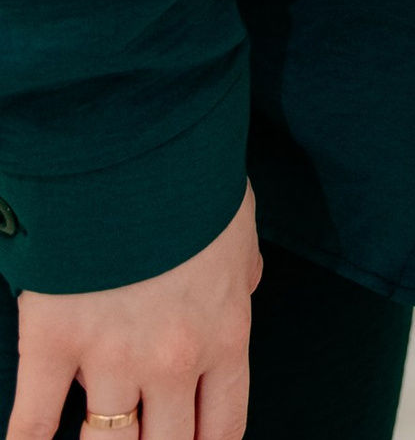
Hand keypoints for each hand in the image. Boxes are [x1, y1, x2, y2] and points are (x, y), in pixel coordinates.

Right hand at [4, 185, 260, 439]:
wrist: (139, 143)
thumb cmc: (193, 181)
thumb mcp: (239, 233)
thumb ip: (241, 277)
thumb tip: (244, 294)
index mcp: (225, 333)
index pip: (224, 427)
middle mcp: (173, 361)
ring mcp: (111, 358)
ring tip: (100, 439)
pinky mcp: (54, 344)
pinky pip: (32, 424)